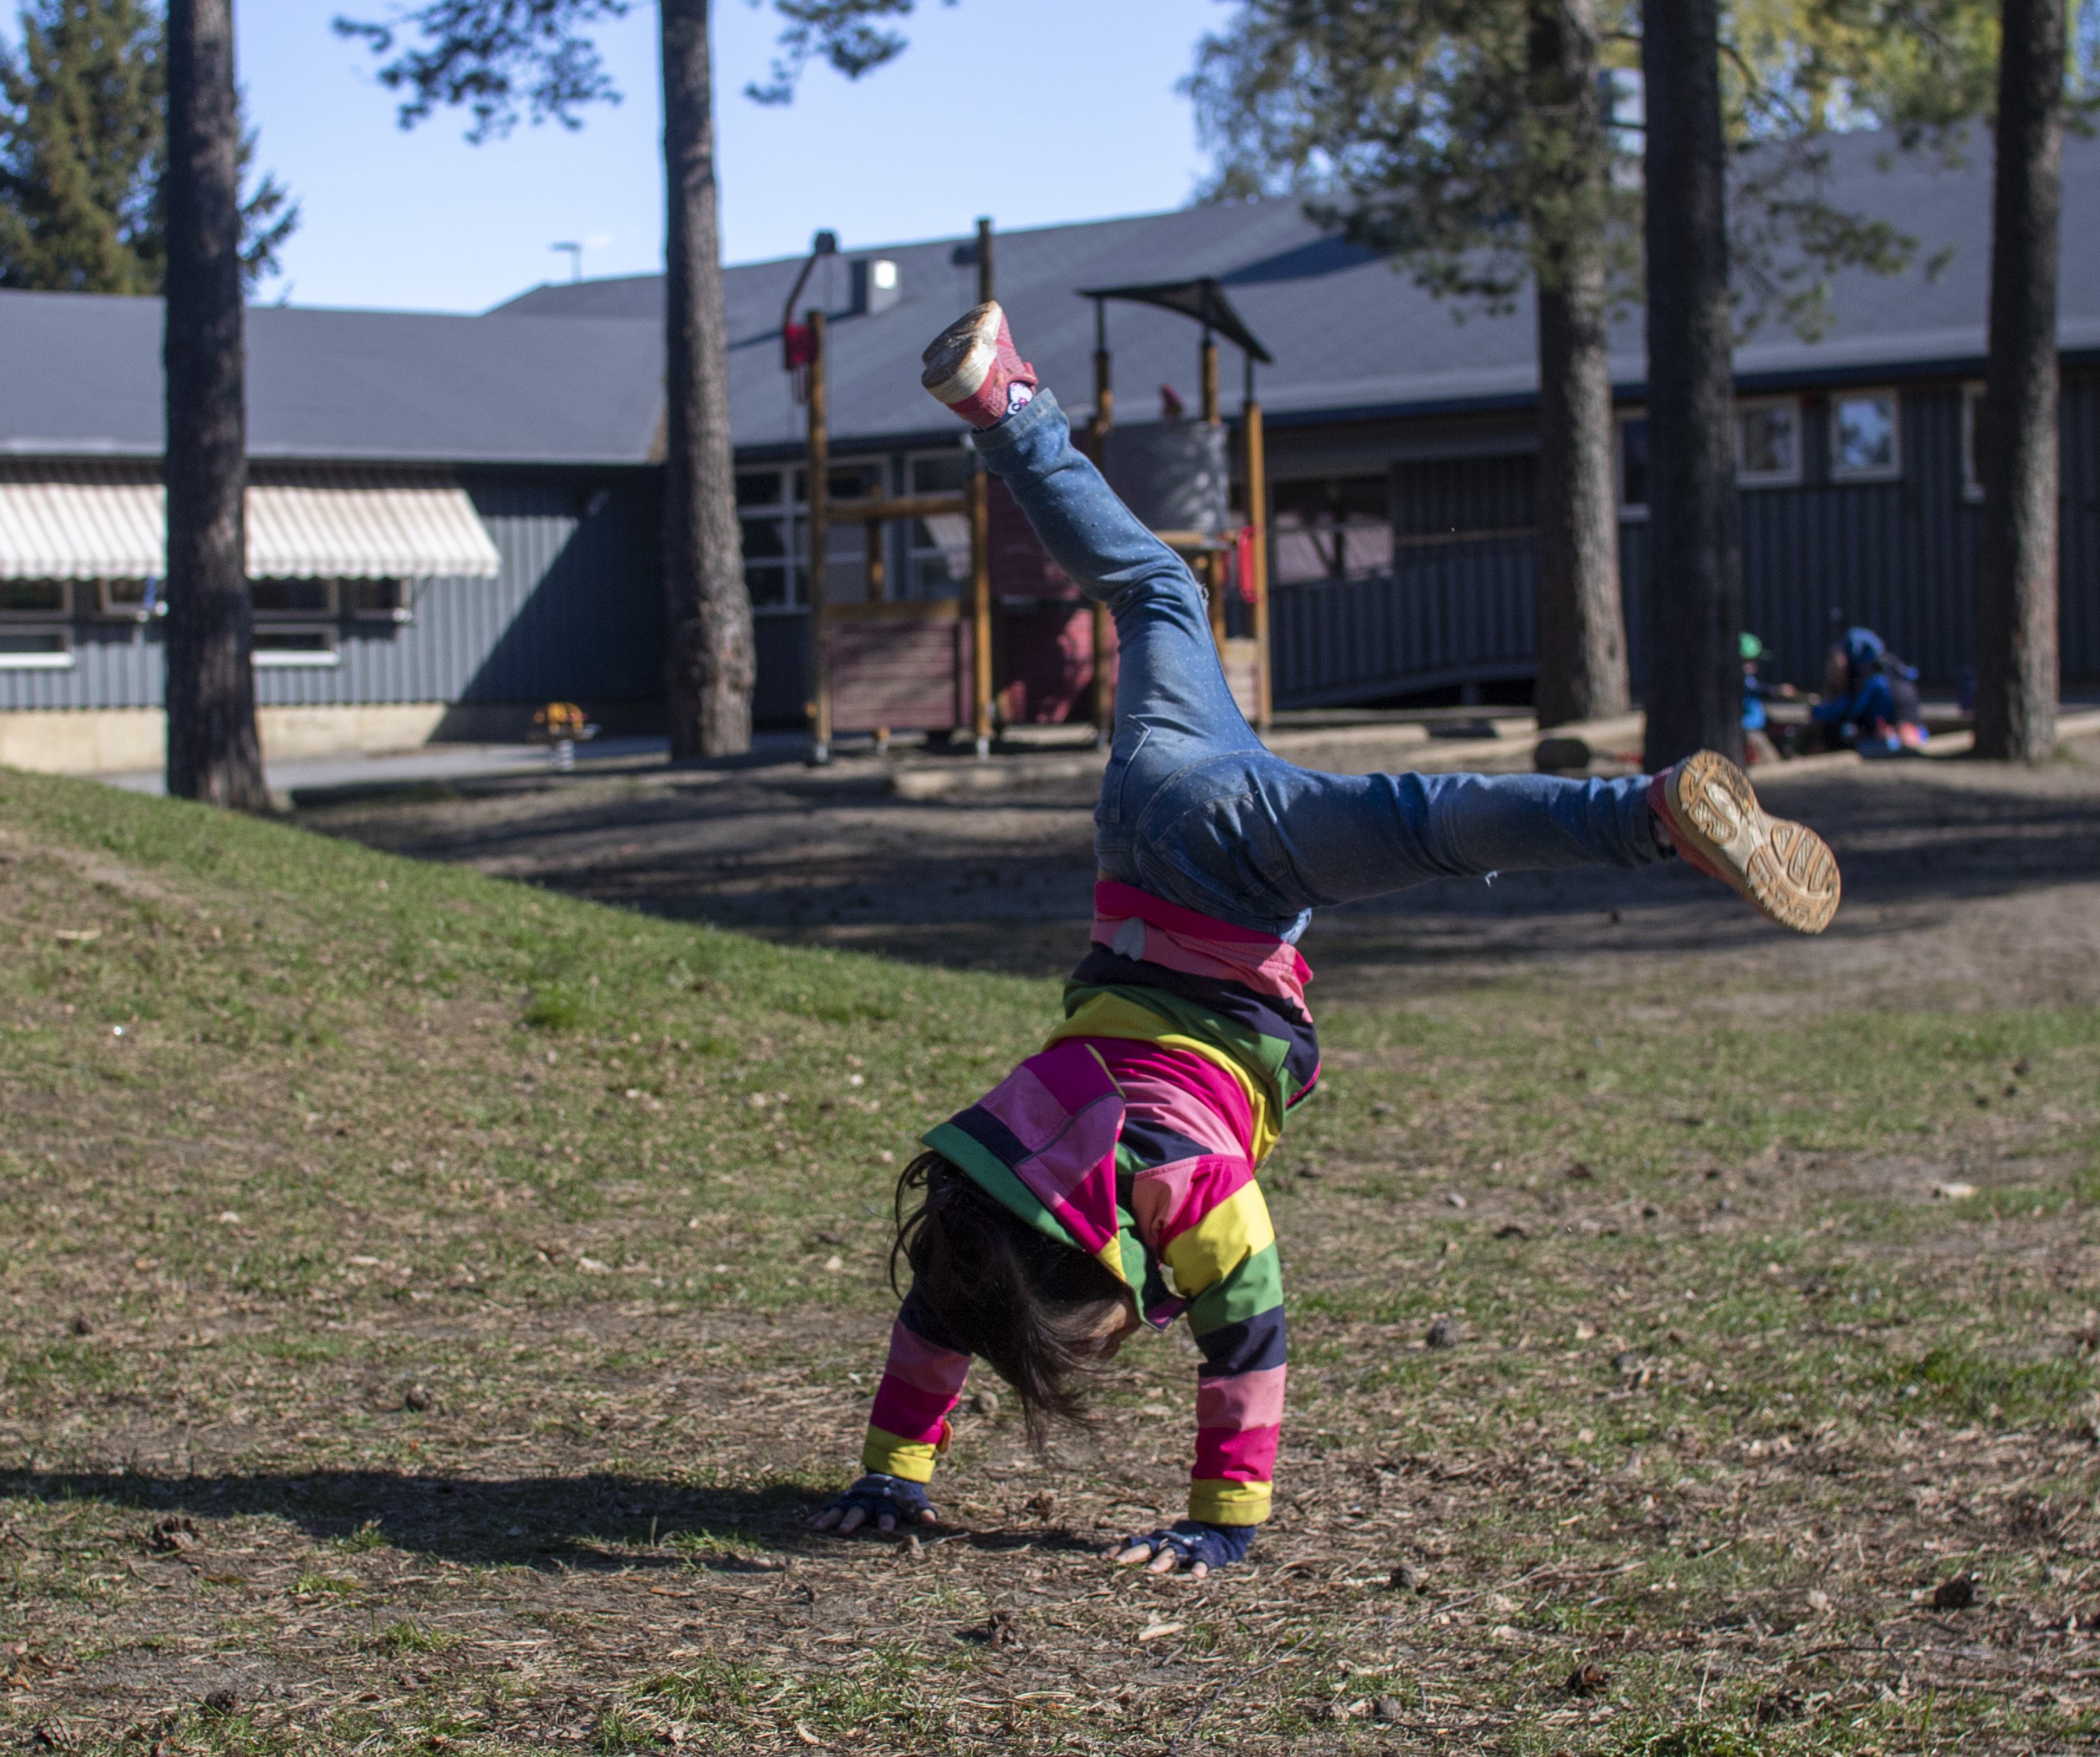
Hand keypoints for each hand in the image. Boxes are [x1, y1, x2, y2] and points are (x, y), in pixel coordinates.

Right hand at [809, 1473, 936, 1536]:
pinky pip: (830, 1507)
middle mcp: (869, 1501)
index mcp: (887, 1503)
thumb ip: (922, 1511)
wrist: (891, 1471)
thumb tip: (930, 1520)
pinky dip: (820, 1515)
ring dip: (829, 1518)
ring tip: (817, 1529)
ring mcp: (855, 1499)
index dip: (887, 1521)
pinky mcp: (845, 1499)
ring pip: (841, 1508)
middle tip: (843, 1531)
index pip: (888, 1513)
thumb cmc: (904, 1495)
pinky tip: (808, 1524)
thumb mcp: (915, 1501)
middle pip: (860, 1510)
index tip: (885, 1530)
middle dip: (852, 1520)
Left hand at [1105, 1519, 1255, 1577]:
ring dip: (1162, 1561)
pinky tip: (1197, 1576)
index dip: (1120, 1550)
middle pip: (1148, 1548)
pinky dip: (1199, 1568)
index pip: (1134, 1545)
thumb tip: (1104, 1555)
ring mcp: (1185, 1548)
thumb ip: (1135, 1548)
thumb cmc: (1179, 1543)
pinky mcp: (1204, 1554)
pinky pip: (1202, 1562)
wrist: (1216, 1532)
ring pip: (1171, 1554)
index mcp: (1156, 1542)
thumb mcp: (1158, 1543)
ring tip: (1152, 1570)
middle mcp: (1167, 1543)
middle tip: (1121, 1562)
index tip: (1103, 1558)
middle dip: (1135, 1554)